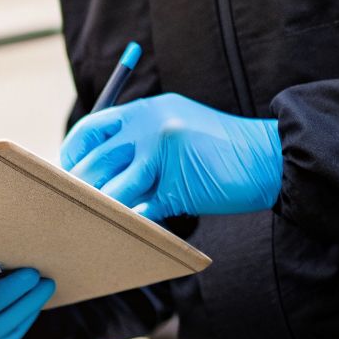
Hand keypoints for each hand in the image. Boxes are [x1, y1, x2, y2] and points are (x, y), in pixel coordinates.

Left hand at [61, 93, 281, 221]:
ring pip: (114, 188)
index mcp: (147, 110)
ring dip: (102, 208)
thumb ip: (141, 141)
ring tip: (93, 220)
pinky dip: (132, 222)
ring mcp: (163, 156)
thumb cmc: (222, 149)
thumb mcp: (178, 129)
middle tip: (70, 204)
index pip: (93, 128)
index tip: (67, 172)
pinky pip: (142, 210)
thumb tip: (97, 171)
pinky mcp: (178, 186)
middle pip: (96, 159)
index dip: (73, 152)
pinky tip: (127, 228)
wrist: (271, 158)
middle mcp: (149, 127)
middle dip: (79, 185)